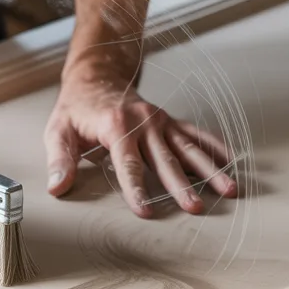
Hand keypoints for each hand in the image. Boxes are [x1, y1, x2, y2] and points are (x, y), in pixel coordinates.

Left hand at [44, 74, 236, 217]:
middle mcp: (143, 123)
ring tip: (228, 190)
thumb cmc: (75, 109)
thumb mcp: (58, 131)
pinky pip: (195, 134)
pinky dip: (213, 147)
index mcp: (116, 127)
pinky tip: (230, 162)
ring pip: (188, 149)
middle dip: (181, 186)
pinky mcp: (169, 121)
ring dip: (209, 170)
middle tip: (196, 208)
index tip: (146, 211)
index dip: (136, 189)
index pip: (128, 165)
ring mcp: (160, 121)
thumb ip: (59, 160)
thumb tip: (57, 187)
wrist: (96, 77)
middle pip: (165, 160)